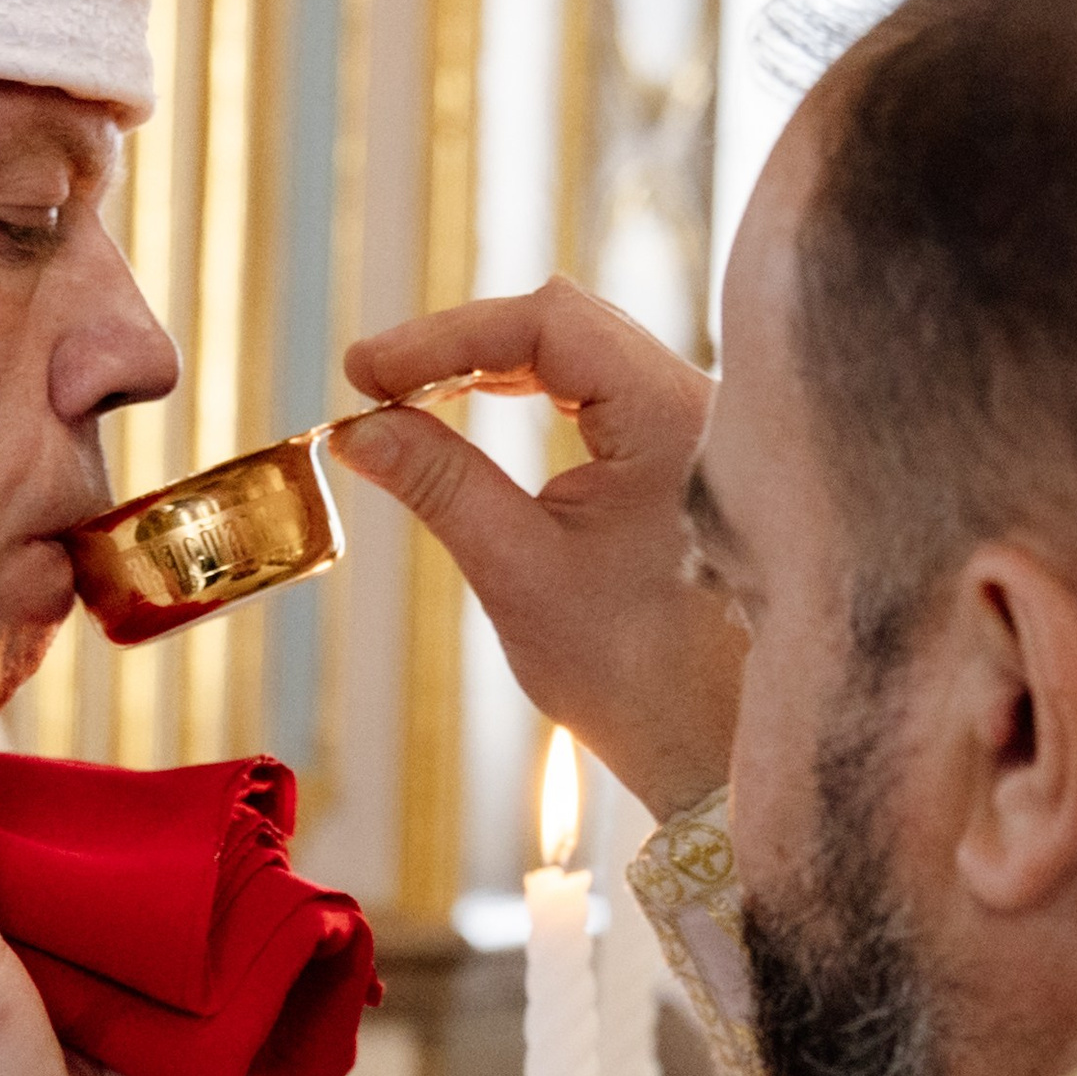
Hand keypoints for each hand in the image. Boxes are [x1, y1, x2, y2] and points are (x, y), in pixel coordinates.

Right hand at [334, 277, 742, 818]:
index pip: (550, 322)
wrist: (719, 753)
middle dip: (462, 345)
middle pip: (568, 323)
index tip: (365, 373)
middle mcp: (702, 407)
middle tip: (374, 384)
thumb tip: (357, 428)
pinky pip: (603, 392)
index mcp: (677, 422)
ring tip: (408, 397)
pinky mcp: (685, 458)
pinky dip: (531, 393)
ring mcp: (699, 430)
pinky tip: (471, 410)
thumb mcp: (518, 574)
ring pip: (584, 352)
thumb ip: (440, 483)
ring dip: (491, 366)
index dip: (445, 336)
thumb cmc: (637, 679)